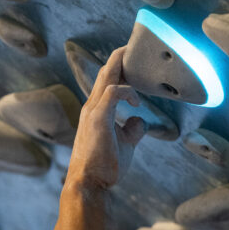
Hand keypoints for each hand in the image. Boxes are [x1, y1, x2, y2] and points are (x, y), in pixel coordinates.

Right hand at [67, 46, 146, 189]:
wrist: (89, 184)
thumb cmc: (104, 167)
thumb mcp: (125, 144)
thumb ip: (132, 129)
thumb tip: (140, 119)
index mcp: (96, 110)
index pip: (108, 80)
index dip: (120, 67)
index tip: (134, 59)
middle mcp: (92, 106)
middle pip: (107, 72)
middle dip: (121, 56)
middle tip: (135, 44)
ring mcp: (93, 111)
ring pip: (107, 76)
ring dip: (121, 64)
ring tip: (135, 54)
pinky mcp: (98, 118)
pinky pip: (113, 92)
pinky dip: (126, 91)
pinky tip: (136, 102)